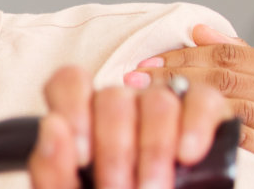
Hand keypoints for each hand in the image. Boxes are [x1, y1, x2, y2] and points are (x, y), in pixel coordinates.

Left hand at [30, 65, 231, 188]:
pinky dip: (195, 126)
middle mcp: (121, 105)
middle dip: (115, 151)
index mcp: (82, 119)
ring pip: (158, 101)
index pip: (69, 82)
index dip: (72, 109)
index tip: (79, 157)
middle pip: (113, 98)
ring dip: (154, 150)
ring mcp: (163, 105)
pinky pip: (202, 99)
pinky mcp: (203, 113)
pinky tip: (186, 156)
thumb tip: (53, 126)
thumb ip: (50, 170)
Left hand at [127, 25, 253, 188]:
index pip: (230, 55)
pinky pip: (253, 145)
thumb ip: (246, 58)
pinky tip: (187, 135)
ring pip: (236, 110)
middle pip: (227, 80)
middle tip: (136, 81)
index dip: (184, 56)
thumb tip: (200, 29)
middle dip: (175, 78)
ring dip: (188, 108)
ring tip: (153, 107)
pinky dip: (218, 137)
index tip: (148, 62)